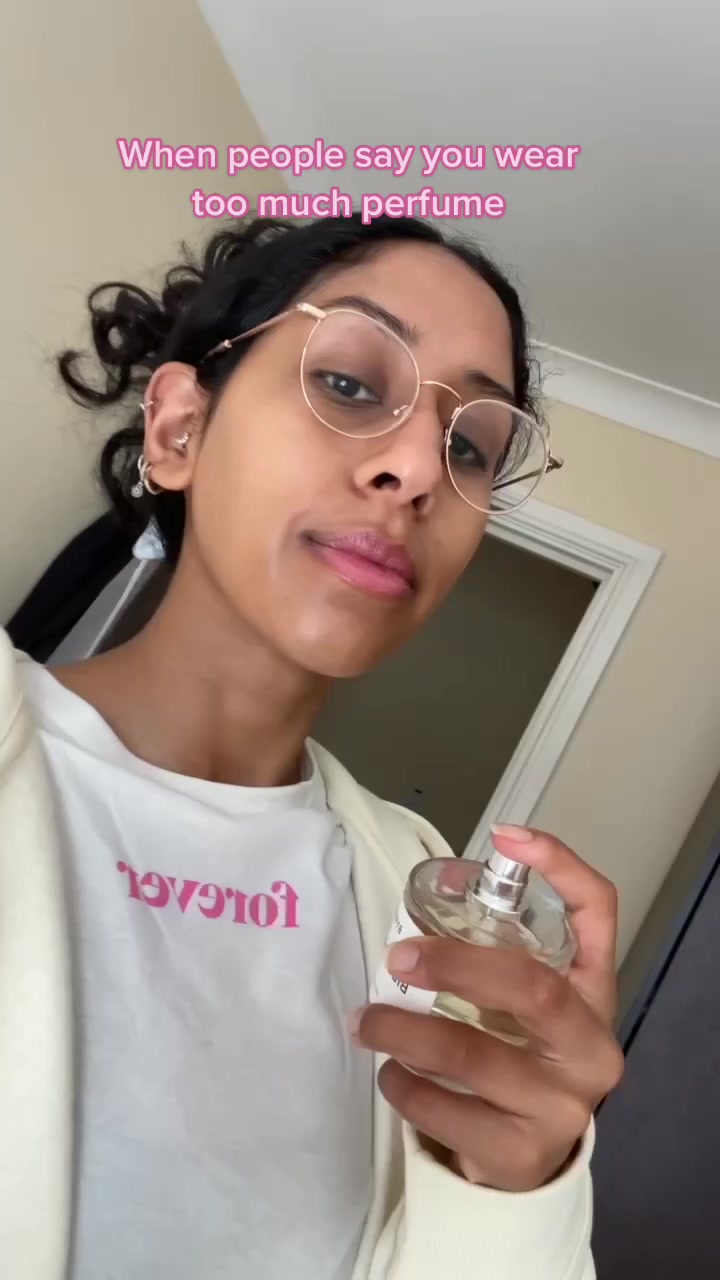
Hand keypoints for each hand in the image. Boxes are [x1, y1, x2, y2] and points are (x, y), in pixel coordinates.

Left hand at [349, 826, 623, 1191]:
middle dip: (456, 965)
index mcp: (592, 992)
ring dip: (402, 1031)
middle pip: (533, 988)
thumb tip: (419, 902)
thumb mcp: (516, 1002)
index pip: (599, 913)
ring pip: (472, 1053)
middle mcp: (591, 1046)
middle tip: (397, 959)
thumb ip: (487, 954)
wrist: (523, 1156)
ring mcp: (563, 1105)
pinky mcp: (522, 1153)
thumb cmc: (515, 1055)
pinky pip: (447, 1109)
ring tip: (367, 1022)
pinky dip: (403, 1086)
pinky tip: (390, 1074)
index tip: (508, 836)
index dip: (562, 867)